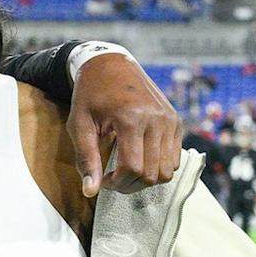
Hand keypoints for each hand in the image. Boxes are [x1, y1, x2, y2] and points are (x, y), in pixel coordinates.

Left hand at [67, 54, 181, 196]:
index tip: (103, 181)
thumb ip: (86, 158)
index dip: (116, 184)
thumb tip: (90, 191)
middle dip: (130, 185)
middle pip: (152, 174)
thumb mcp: (80, 124)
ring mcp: (170, 120)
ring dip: (146, 179)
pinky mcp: (176, 121)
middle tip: (112, 179)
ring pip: (167, 171)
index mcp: (131, 118)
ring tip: (125, 170)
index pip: (132, 168)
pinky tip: (139, 158)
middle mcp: (157, 119)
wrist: (111, 65)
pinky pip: (174, 158)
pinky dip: (158, 166)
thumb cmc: (90, 95)